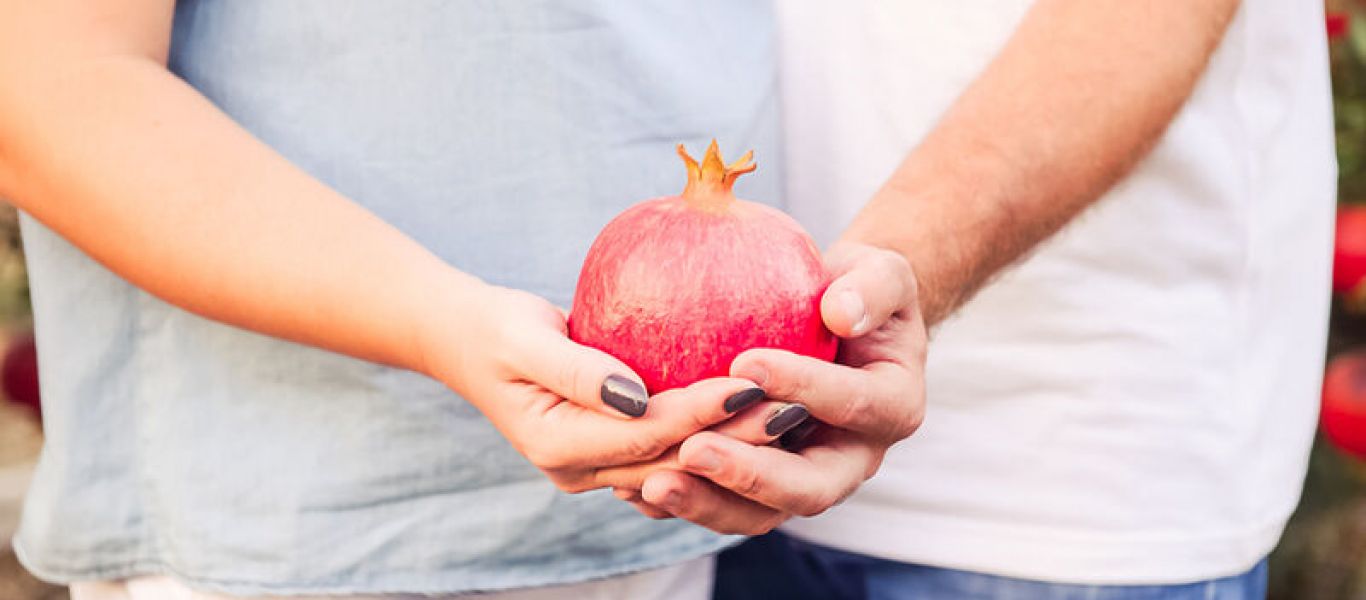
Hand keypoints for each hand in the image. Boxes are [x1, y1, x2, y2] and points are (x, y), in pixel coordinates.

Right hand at [417, 278, 765, 492]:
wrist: (467, 343)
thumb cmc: (494, 329)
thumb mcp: (524, 338)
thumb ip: (577, 368)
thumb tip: (633, 394)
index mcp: (559, 447)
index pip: (648, 434)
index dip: (703, 412)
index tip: (754, 383)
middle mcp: (581, 470)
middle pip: (675, 457)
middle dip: (736, 437)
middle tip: (795, 405)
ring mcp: (597, 468)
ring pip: (680, 460)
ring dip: (736, 441)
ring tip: (792, 411)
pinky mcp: (613, 452)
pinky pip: (671, 447)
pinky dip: (714, 432)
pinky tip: (759, 408)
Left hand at [602, 242, 926, 532]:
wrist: (843, 326)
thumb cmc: (857, 288)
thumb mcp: (880, 273)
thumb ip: (871, 287)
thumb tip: (840, 312)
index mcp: (893, 408)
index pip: (852, 405)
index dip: (802, 387)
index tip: (746, 362)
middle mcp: (855, 458)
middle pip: (809, 488)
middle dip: (750, 474)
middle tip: (692, 449)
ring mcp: (809, 480)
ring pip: (762, 513)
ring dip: (708, 502)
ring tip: (651, 483)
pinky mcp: (766, 490)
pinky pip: (726, 505)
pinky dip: (686, 501)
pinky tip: (632, 487)